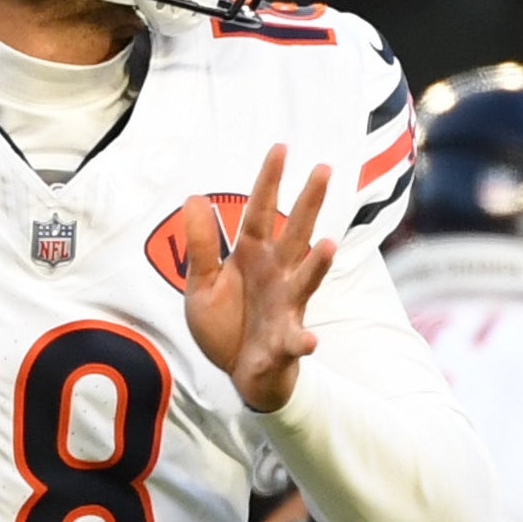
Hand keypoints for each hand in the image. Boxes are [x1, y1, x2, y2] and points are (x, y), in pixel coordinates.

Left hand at [180, 144, 337, 412]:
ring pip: (305, 280)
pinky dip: (303, 341)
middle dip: (309, 204)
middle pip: (294, 233)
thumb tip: (193, 197)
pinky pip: (296, 340)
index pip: (260, 212)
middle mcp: (276, 276)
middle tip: (325, 169)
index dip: (269, 181)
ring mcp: (286, 307)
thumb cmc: (226, 326)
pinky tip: (310, 341)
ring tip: (329, 246)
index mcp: (253, 258)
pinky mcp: (285, 342)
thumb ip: (200, 246)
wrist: (241, 374)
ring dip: (317, 265)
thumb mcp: (201, 285)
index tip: (281, 147)